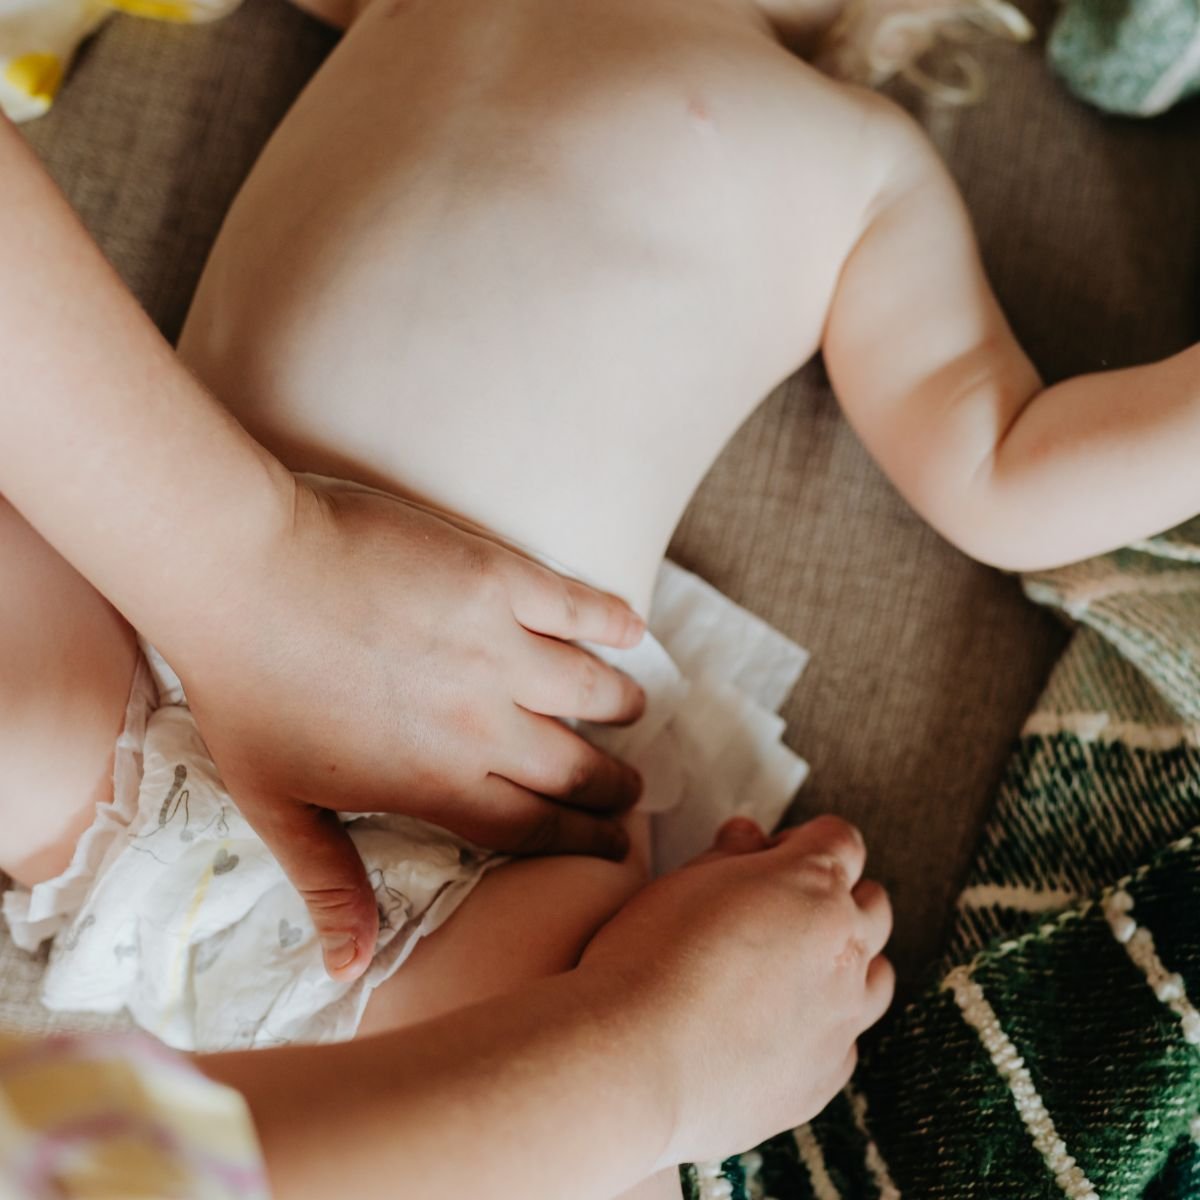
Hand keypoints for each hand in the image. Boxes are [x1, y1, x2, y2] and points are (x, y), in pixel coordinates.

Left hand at [170, 476, 646, 979]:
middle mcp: (483, 722)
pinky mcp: (498, 578)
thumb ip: (329, 883)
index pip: (534, 829)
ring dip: (621, 705)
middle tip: (629, 788)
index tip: (614, 847)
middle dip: (614, 787)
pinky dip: (613, 621)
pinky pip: (578, 606)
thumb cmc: (245, 689)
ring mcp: (497, 646)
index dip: (584, 841)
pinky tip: (632, 629)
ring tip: (631, 708)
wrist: (240, 572)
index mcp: (437, 782)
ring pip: (592, 689)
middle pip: (574, 768)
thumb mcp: (277, 803)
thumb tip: (349, 970)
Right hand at [579, 815, 893, 1167]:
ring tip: (788, 969)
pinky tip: (770, 1026)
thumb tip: (749, 838)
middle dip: (835, 896)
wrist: (634, 1061)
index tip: (772, 854)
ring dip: (845, 961)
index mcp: (811, 885)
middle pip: (872, 904)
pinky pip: (846, 1039)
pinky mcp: (826, 1075)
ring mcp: (841, 1017)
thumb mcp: (682, 879)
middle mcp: (843, 949)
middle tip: (778, 908)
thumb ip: (730, 853)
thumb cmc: (647, 960)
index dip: (805, 840)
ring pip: (877, 975)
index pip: (842, 841)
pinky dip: (822, 1025)